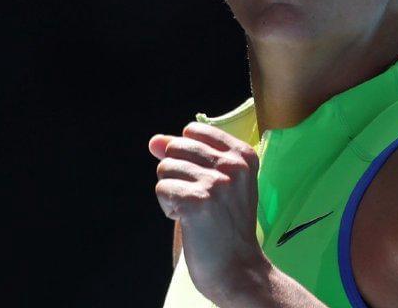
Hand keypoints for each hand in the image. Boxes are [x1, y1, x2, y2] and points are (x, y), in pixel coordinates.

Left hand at [149, 122, 264, 299]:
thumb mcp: (217, 182)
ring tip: (194, 211)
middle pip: (176, 147)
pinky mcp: (197, 201)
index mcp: (243, 154)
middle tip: (199, 199)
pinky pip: (162, 189)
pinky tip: (188, 220)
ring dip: (172, 192)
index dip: (186, 155)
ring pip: (165, 168)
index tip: (203, 179)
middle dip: (177, 173)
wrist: (237, 267)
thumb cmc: (225, 225)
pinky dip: (169, 208)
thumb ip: (186, 156)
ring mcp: (217, 182)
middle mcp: (233, 164)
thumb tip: (154, 140)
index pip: (193, 131)